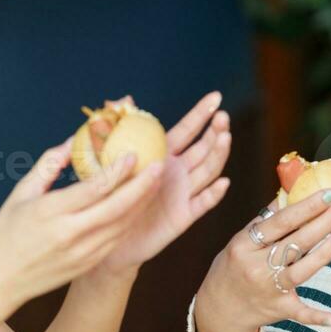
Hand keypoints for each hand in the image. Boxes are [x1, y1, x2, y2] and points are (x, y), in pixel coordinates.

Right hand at [0, 136, 162, 306]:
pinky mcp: (88, 264)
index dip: (117, 171)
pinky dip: (130, 221)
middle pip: (117, 207)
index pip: (94, 189)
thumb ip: (47, 165)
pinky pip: (116, 239)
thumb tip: (72, 140)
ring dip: (141, 203)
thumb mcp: (21, 193)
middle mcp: (70, 234)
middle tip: (160, 166)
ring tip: (154, 182)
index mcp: (51, 212)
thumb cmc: (6, 232)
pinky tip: (138, 206)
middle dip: (142, 186)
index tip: (134, 154)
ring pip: (122, 225)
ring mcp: (82, 252)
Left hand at [96, 92, 232, 271]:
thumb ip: (118, 128)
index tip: (216, 97)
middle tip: (222, 117)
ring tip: (225, 137)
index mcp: (162, 154)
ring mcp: (184, 192)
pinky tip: (223, 182)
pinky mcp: (184, 215)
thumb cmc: (108, 195)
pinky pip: (202, 203)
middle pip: (203, 147)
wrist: (106, 234)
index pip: (187, 129)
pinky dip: (213, 194)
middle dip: (215, 131)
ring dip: (218, 154)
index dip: (202, 113)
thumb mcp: (109, 159)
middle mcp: (178, 171)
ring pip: (207, 170)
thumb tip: (124, 98)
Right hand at [192, 186, 330, 331]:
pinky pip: (299, 313)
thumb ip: (265, 220)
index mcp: (244, 245)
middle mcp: (256, 266)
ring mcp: (268, 289)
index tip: (329, 193)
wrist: (218, 310)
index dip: (306, 207)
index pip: (280, 222)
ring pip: (301, 270)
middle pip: (296, 241)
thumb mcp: (240, 240)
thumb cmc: (233, 267)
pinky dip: (316, 317)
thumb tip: (290, 191)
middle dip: (325, 221)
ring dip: (324, 253)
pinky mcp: (278, 309)